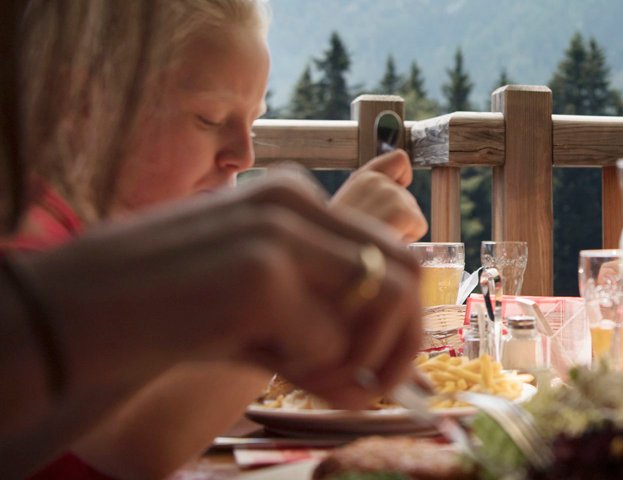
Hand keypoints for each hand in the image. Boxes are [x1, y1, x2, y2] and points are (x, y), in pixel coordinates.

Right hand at [16, 173, 423, 408]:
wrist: (68, 315)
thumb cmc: (160, 314)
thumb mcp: (252, 304)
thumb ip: (321, 324)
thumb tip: (391, 378)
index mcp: (291, 195)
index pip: (390, 251)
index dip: (399, 319)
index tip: (382, 371)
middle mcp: (293, 199)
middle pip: (404, 272)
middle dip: (401, 341)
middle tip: (370, 391)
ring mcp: (278, 232)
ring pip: (382, 303)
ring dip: (361, 359)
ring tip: (313, 384)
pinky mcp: (261, 276)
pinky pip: (330, 342)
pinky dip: (310, 371)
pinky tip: (260, 365)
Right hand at [331, 150, 427, 241]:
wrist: (327, 261)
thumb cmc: (337, 243)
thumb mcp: (348, 211)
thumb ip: (370, 196)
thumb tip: (399, 191)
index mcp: (361, 178)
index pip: (399, 160)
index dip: (403, 176)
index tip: (398, 189)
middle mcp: (375, 179)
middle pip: (409, 199)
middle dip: (398, 219)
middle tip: (370, 233)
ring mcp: (389, 193)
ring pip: (414, 214)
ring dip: (401, 230)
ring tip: (374, 239)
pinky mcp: (402, 211)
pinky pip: (419, 226)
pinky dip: (407, 239)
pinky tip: (384, 244)